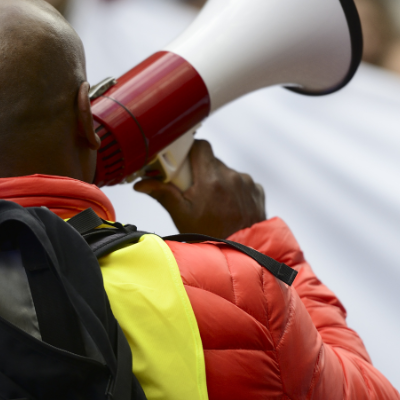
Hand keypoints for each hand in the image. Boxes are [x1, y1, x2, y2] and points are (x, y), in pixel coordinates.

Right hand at [134, 140, 265, 237]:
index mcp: (211, 179)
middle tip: (193, 189)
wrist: (241, 253)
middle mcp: (231, 177)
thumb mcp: (181, 215)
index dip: (190, 150)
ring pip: (227, 172)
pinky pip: (242, 182)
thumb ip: (163, 194)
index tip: (182, 162)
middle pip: (212, 161)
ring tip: (212, 203)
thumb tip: (142, 183)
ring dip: (218, 181)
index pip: (200, 146)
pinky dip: (234, 190)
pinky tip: (228, 206)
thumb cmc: (210, 236)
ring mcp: (247, 183)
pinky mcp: (257, 191)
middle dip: (201, 171)